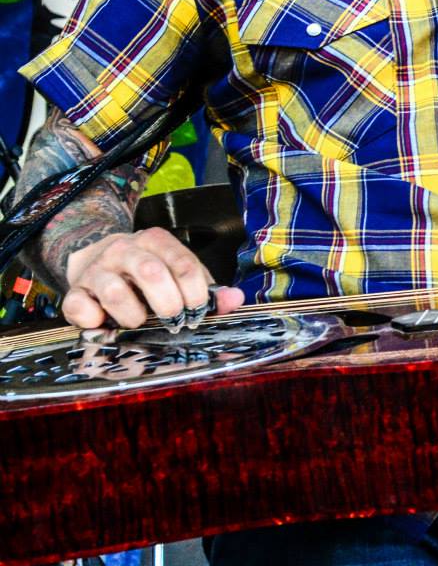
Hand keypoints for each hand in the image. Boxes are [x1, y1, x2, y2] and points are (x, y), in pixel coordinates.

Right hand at [60, 228, 243, 330]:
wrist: (95, 258)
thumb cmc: (146, 273)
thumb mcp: (177, 273)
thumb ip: (207, 289)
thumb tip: (235, 300)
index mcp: (156, 241)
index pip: (184, 265)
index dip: (195, 294)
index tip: (197, 313)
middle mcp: (125, 250)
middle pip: (151, 273)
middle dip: (168, 304)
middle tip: (173, 321)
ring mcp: (97, 269)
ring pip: (114, 292)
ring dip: (133, 316)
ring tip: (138, 322)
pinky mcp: (74, 290)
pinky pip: (79, 306)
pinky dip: (93, 320)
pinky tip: (104, 324)